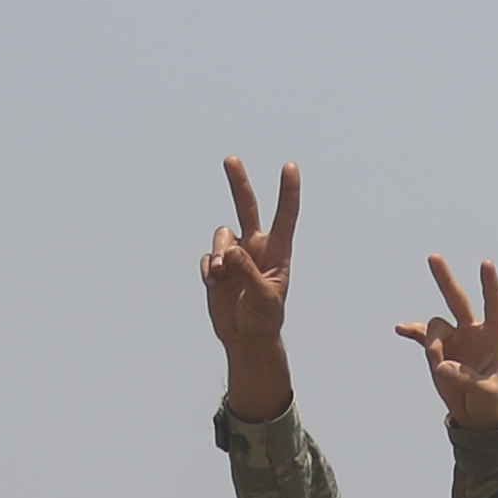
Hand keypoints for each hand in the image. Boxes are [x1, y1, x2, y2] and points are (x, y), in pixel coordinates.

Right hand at [203, 157, 300, 418]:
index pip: (284, 216)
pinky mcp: (217, 268)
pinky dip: (209, 269)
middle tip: (230, 159)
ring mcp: (234, 256)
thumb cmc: (264, 318)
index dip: (287, 192)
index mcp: (276, 252)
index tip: (290, 167)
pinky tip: (215, 285)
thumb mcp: (263, 297)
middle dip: (238, 183)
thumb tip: (230, 251)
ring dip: (219, 252)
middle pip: (246, 208)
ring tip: (221, 275)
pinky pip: (208, 258)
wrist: (246, 337)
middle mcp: (254, 248)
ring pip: (221, 237)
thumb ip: (248, 272)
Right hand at [395, 254, 497, 427]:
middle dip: (445, 280)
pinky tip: (400, 329)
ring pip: (434, 328)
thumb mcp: (486, 392)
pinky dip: (411, 332)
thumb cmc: (491, 400)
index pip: (493, 306)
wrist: (476, 414)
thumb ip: (466, 379)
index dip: (490, 286)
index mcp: (492, 337)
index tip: (486, 264)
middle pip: (457, 300)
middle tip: (433, 257)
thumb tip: (443, 366)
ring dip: (432, 345)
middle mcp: (471, 332)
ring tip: (438, 368)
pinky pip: (420, 337)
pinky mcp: (437, 351)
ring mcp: (452, 339)